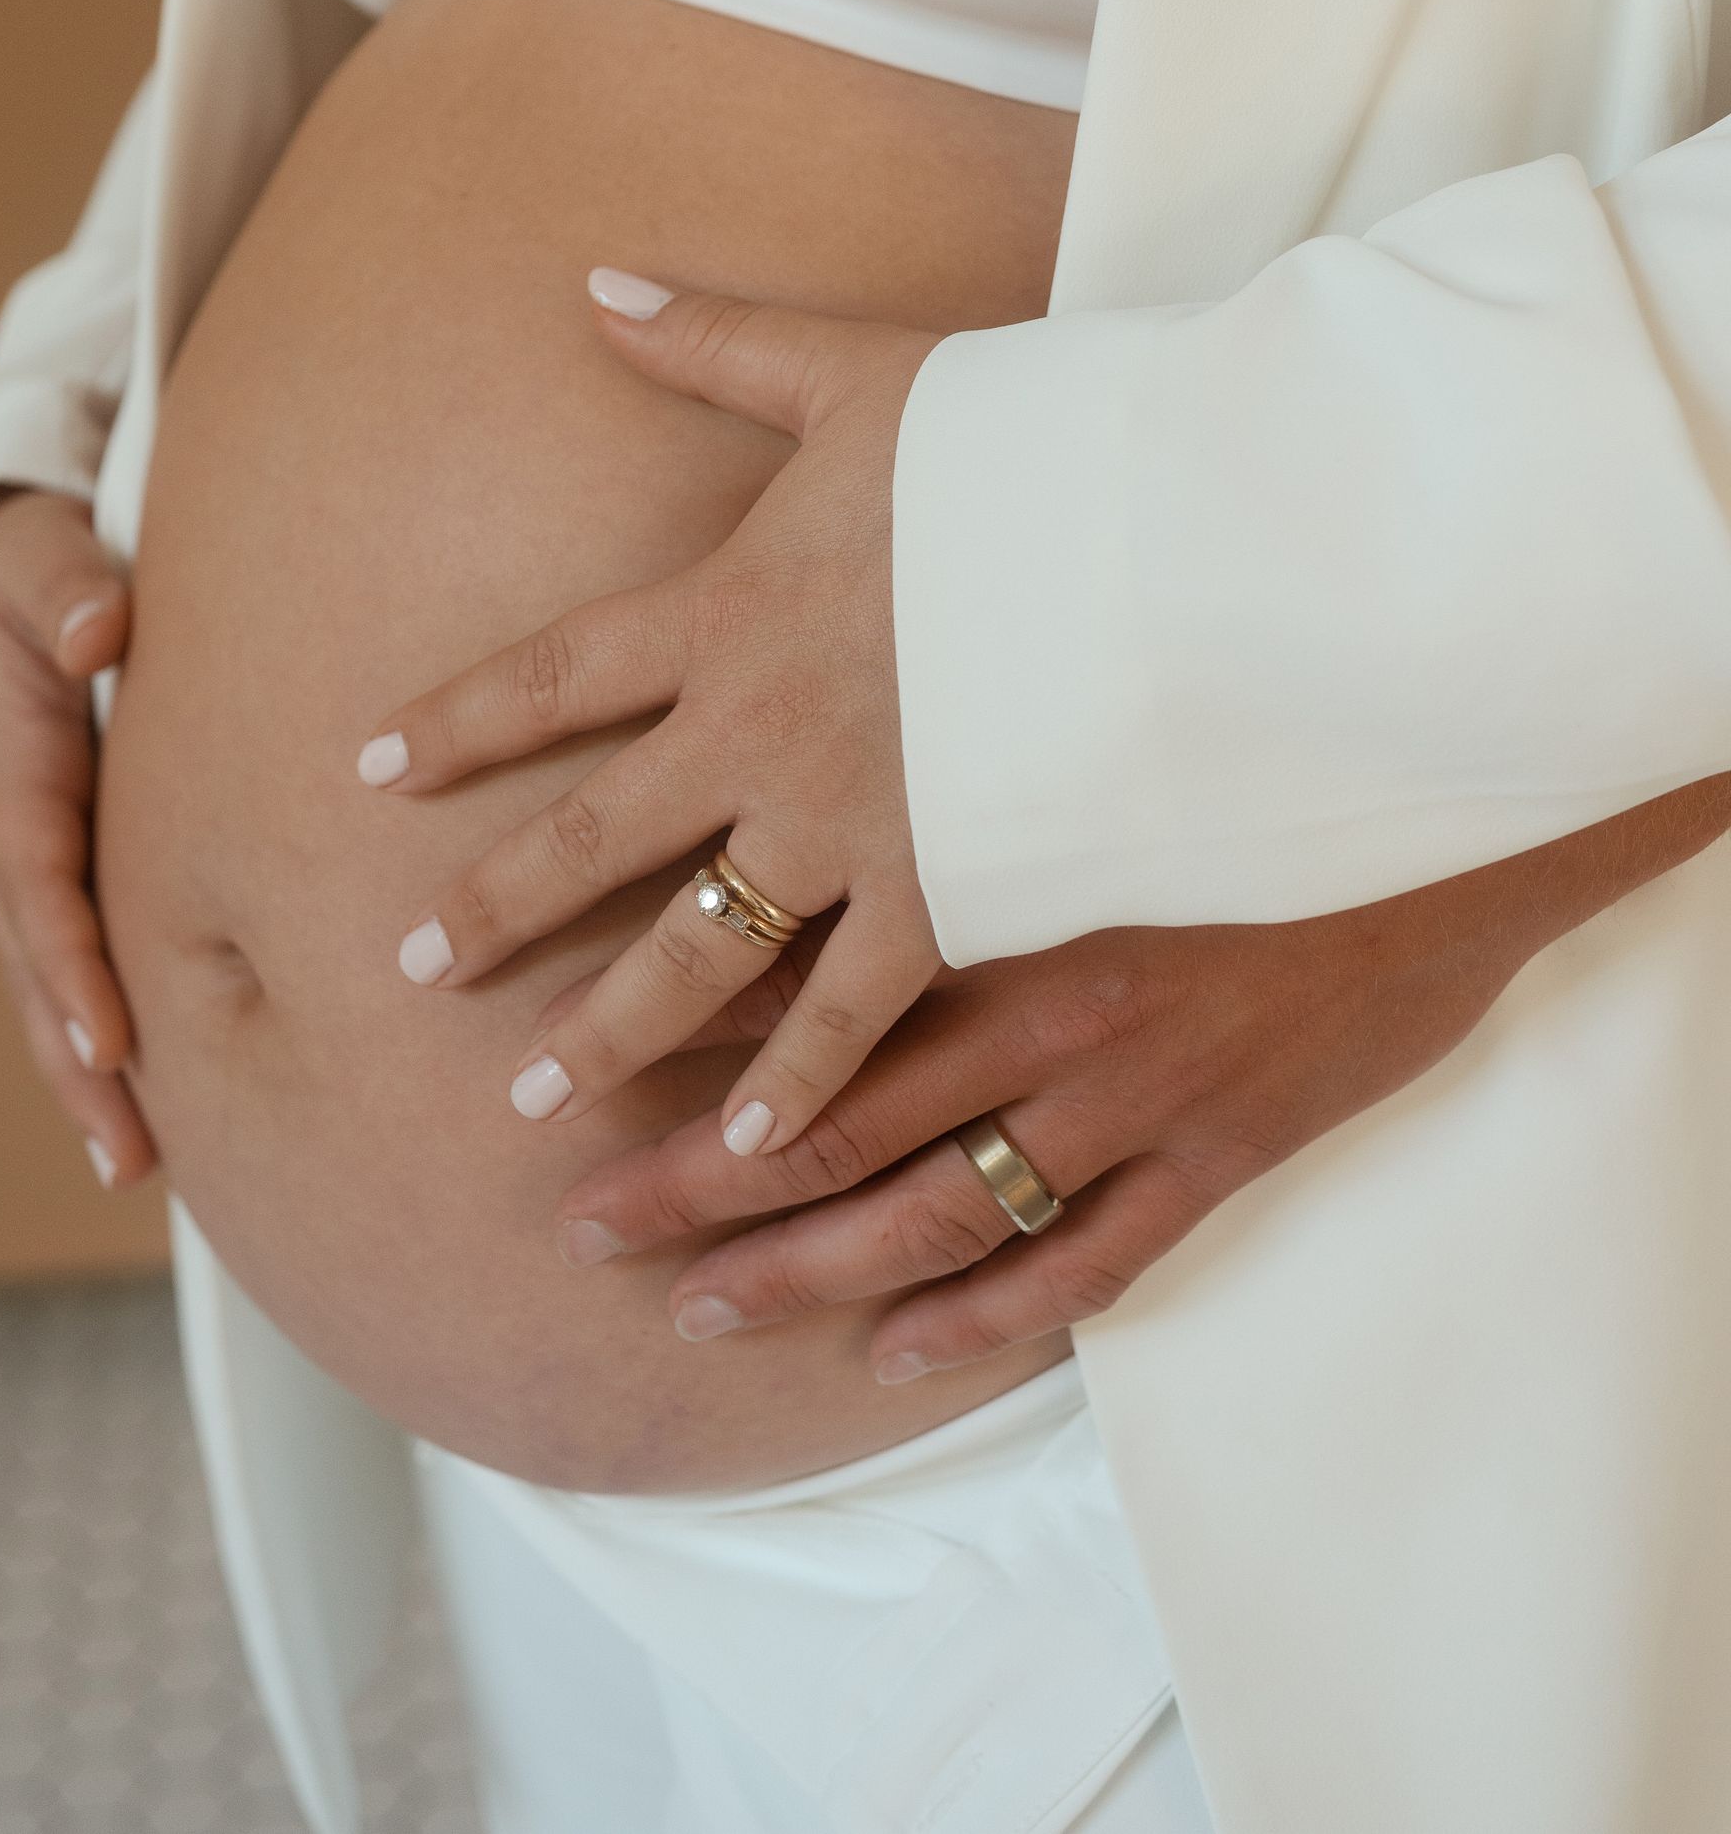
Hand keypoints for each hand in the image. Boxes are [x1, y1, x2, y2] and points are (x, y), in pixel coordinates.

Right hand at [0, 488, 156, 1187]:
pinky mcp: (72, 877)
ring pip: (53, 991)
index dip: (70, 963)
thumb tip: (98, 629)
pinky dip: (104, 1044)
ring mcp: (39, 868)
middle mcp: (19, 839)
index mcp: (18, 774)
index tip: (108, 1035)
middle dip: (77, 1062)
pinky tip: (149, 1121)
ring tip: (133, 1167)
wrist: (6, 592)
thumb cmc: (38, 578)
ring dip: (88, 1080)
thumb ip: (67, 589)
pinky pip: (83, 969)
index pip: (41, 884)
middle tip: (127, 1150)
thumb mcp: (44, 563)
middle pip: (40, 969)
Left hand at [361, 267, 941, 1153]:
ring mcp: (848, 822)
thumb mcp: (854, 369)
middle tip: (414, 969)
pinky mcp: (945, 888)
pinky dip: (792, 1081)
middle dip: (499, 902)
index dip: (462, 719)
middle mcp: (761, 730)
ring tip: (532, 1096)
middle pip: (596, 834)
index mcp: (730, 607)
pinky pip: (848, 1009)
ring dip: (609, 1024)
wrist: (1157, 527)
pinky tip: (742, 1145)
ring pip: (694, 946)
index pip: (556, 674)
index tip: (372, 764)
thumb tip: (595, 284)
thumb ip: (717, 341)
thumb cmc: (1015, 439)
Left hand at [540, 773, 1730, 1377]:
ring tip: (696, 1304)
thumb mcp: (1075, 704)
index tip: (561, 1066)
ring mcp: (1126, 1091)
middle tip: (577, 1224)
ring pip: (930, 1214)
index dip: (668, 1034)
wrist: (1453, 791)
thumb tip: (805, 660)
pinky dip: (980, 1319)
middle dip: (690, 1181)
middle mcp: (1034, 1000)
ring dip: (803, 1271)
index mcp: (984, 883)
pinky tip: (894, 1354)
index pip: (789, 980)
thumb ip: (928, 697)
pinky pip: (1083, 1266)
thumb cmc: (1251, 715)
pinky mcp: (1218, 1150)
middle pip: (825, 1120)